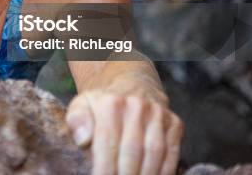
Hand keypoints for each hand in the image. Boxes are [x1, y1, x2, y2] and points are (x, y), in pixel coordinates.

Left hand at [65, 90, 183, 174]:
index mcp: (111, 103)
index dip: (104, 168)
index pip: (107, 143)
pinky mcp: (175, 123)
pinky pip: (172, 153)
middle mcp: (137, 106)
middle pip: (132, 150)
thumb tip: (83, 140)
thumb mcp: (82, 105)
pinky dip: (164, 172)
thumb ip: (77, 120)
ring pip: (155, 153)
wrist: (132, 85)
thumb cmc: (102, 105)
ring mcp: (158, 114)